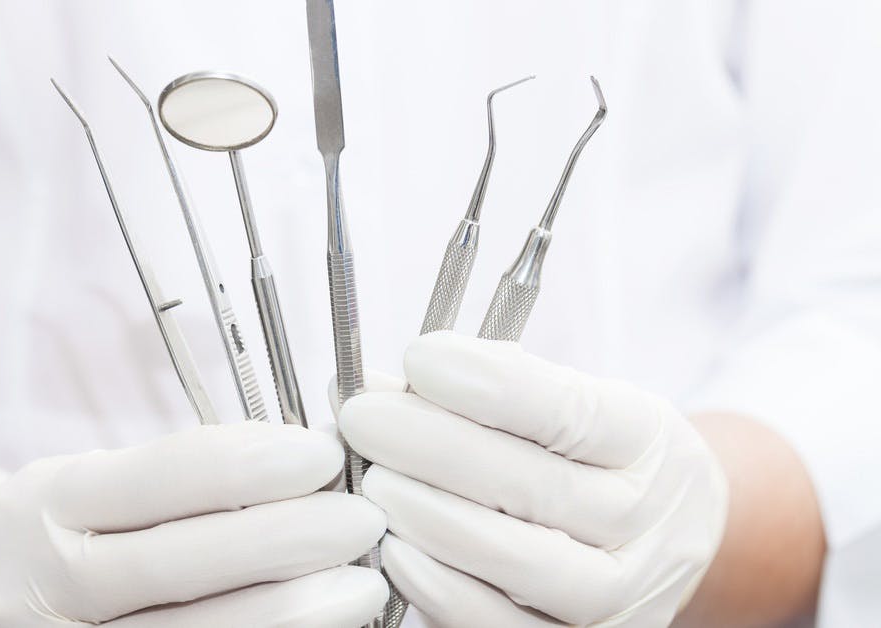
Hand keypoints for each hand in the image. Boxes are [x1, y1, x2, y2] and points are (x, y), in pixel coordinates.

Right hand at [0, 422, 387, 627]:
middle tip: (361, 521)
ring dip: (291, 612)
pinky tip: (317, 627)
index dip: (251, 464)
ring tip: (360, 586)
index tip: (323, 453)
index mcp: (41, 504)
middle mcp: (34, 585)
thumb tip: (312, 466)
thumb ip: (189, 477)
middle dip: (283, 540)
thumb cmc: (78, 528)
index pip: (159, 477)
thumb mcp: (103, 481)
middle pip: (176, 566)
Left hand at [338, 332, 727, 626]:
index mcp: (647, 441)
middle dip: (433, 446)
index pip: (568, 411)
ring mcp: (618, 594)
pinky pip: (497, 623)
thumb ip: (493, 386)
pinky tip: (394, 549)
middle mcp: (643, 522)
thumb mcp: (575, 403)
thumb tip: (391, 380)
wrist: (663, 541)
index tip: (419, 358)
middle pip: (535, 486)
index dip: (488, 386)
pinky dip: (438, 587)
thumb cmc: (597, 457)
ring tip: (373, 481)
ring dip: (429, 516)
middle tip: (363, 418)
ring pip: (517, 560)